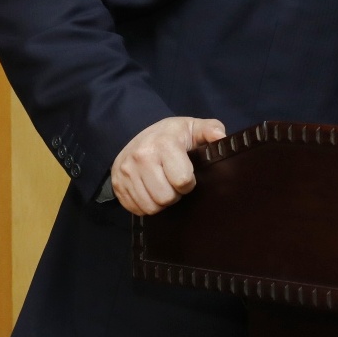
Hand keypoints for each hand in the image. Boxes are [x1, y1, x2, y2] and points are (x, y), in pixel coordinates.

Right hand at [110, 115, 226, 215]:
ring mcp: (125, 172)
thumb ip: (212, 130)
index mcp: (163, 143)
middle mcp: (140, 157)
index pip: (182, 180)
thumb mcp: (194, 127)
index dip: (190, 183)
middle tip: (175, 184)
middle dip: (175, 195)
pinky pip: (136, 209)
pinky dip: (146, 204)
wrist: (139, 135)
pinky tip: (151, 191)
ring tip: (164, 187)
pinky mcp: (117, 184)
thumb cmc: (173, 135)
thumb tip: (221, 138)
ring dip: (161, 202)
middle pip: (165, 198)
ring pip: (150, 207)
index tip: (188, 175)